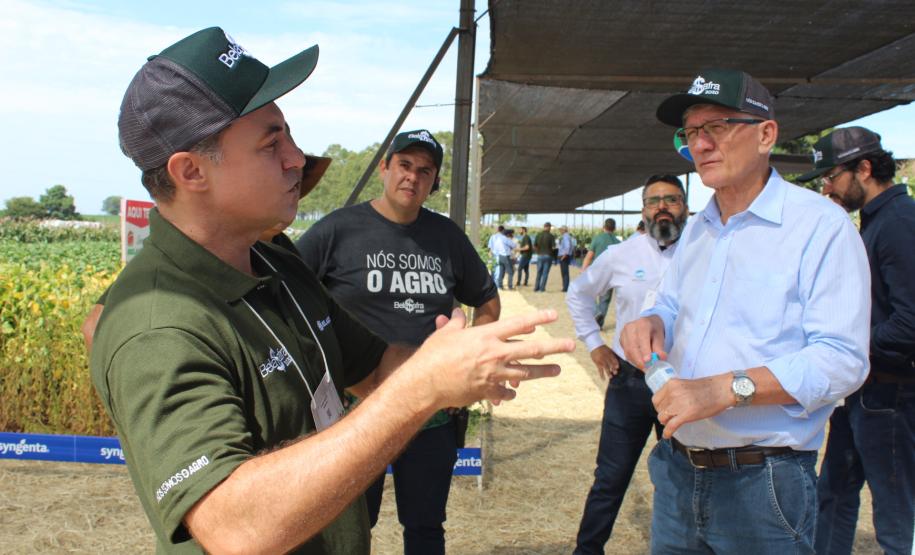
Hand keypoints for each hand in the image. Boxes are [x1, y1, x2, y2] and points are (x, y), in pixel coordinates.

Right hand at [417, 308, 573, 407]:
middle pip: (531, 349)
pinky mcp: (488, 391)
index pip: (518, 324)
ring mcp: (494, 374)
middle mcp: (495, 354)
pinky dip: (510, 392)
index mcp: (486, 336)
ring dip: (543, 371)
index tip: (553, 315)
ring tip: (557, 370)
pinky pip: (506, 392)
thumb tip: (456, 314)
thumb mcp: (445, 334)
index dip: (537, 318)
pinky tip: (514, 393)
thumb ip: (455, 323)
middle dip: (554, 347)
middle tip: (571, 345)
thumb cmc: (433, 355)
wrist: (427, 383)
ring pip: (526, 373)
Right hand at [589, 346, 619, 380]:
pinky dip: (601, 375)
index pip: (614, 359)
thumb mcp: (608, 350)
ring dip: (608, 373)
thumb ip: (612, 355)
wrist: (594, 345)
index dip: (616, 363)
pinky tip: (603, 379)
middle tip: (615, 373)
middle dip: (613, 369)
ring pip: (606, 368)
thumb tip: (616, 360)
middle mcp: (606, 358)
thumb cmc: (602, 348)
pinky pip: (600, 370)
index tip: (617, 367)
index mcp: (610, 354)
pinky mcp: (597, 363)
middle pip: (611, 364)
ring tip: (611, 377)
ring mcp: (602, 361)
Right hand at [619, 316, 665, 368]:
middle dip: (638, 359)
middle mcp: (631, 327)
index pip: (642, 338)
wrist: (647, 323)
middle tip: (645, 368)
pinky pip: (625, 352)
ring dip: (635, 361)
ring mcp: (624, 333)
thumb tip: (661, 357)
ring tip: (643, 367)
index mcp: (643, 324)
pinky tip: (638, 362)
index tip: (648, 361)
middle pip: (632, 346)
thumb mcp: (660, 337)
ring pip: (627, 351)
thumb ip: (659, 348)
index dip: (644, 350)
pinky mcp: (621, 339)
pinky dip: (632, 359)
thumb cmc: (654, 330)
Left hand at [653, 373, 732, 437]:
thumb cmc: (708, 388)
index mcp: (672, 384)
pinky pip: (671, 426)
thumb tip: (668, 404)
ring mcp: (679, 403)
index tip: (664, 410)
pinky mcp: (686, 414)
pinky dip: (667, 432)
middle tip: (670, 417)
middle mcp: (673, 392)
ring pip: (662, 418)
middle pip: (659, 409)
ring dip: (665, 422)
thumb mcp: (685, 385)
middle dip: (663, 414)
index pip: (656, 399)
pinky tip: (667, 435)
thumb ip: (675, 392)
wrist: (722, 390)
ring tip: (670, 424)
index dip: (659, 407)